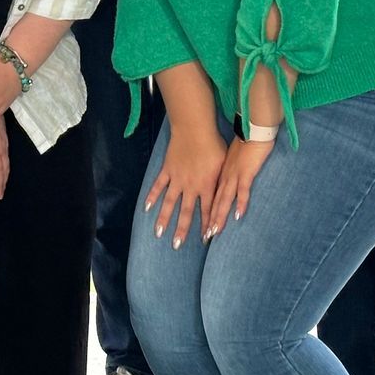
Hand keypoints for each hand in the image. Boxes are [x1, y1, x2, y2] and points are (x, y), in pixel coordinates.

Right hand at [144, 126, 225, 249]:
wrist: (195, 129)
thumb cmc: (214, 145)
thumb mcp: (224, 165)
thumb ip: (222, 182)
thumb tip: (227, 196)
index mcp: (207, 186)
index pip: (207, 211)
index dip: (207, 225)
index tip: (205, 239)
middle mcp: (191, 186)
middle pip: (185, 212)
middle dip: (181, 230)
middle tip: (176, 246)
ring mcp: (177, 179)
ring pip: (169, 203)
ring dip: (163, 219)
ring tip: (158, 233)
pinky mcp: (168, 170)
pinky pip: (158, 186)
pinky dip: (152, 196)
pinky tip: (147, 208)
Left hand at [211, 136, 275, 235]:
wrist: (252, 129)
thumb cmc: (245, 142)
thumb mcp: (232, 159)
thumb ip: (229, 170)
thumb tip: (226, 180)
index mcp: (220, 174)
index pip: (212, 197)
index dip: (208, 212)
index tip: (203, 227)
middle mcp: (224, 177)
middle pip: (216, 202)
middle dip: (211, 220)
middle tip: (205, 237)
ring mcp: (234, 175)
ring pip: (225, 199)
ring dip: (220, 216)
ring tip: (214, 231)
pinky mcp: (246, 173)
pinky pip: (242, 191)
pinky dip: (240, 203)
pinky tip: (238, 215)